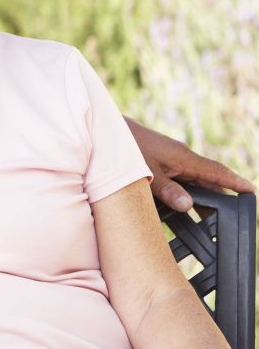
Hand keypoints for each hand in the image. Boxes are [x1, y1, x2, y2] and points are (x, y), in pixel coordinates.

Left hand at [124, 117, 255, 210]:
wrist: (105, 130)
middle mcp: (180, 158)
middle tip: (233, 215)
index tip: (252, 192)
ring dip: (202, 196)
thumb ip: (165, 190)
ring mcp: (170, 160)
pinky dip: (186, 192)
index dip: (235, 183)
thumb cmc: (125, 147)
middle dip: (222, 196)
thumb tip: (188, 206)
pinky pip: (180, 179)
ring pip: (194, 181)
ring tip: (211, 218)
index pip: (217, 172)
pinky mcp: (159, 163)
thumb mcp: (144, 172)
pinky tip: (184, 205)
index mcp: (183, 157)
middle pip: (208, 179)